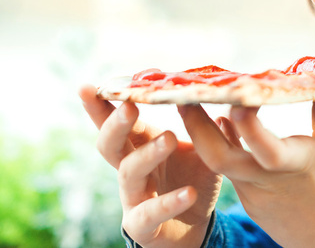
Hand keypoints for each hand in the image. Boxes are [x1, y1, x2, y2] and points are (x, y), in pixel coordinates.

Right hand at [79, 86, 220, 247]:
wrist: (196, 226)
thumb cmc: (191, 180)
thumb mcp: (202, 150)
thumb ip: (208, 128)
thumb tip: (227, 104)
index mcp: (140, 145)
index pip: (116, 122)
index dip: (99, 106)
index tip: (88, 87)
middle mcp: (130, 169)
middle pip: (111, 145)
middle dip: (115, 124)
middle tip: (130, 106)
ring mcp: (133, 197)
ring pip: (128, 173)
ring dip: (148, 154)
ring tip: (171, 138)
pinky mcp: (142, 225)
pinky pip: (150, 213)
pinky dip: (169, 202)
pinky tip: (188, 193)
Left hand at [179, 94, 314, 247]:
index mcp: (291, 165)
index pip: (264, 148)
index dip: (247, 126)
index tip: (235, 100)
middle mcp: (264, 180)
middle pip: (219, 158)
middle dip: (196, 128)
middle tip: (183, 98)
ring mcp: (252, 193)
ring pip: (218, 163)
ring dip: (203, 135)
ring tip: (192, 105)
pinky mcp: (248, 201)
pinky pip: (229, 171)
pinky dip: (224, 146)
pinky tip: (222, 125)